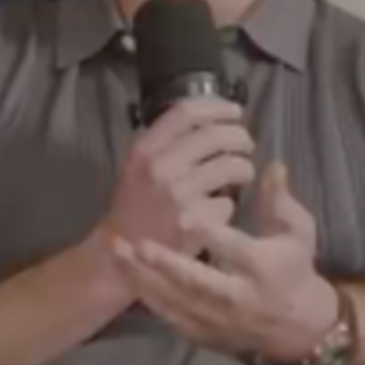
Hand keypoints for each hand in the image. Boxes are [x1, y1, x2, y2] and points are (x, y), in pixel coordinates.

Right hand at [95, 98, 256, 255]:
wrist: (118, 257)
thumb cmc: (133, 208)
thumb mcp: (137, 167)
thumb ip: (165, 143)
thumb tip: (209, 121)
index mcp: (145, 150)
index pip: (187, 113)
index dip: (217, 107)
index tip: (234, 111)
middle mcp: (162, 167)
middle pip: (217, 136)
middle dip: (240, 137)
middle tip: (245, 145)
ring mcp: (180, 196)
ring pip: (232, 168)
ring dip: (244, 169)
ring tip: (241, 175)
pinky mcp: (196, 223)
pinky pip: (228, 204)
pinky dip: (228, 206)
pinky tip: (218, 211)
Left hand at [112, 161, 339, 362]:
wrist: (296, 326)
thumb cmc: (295, 268)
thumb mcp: (299, 232)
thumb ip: (281, 201)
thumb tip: (274, 165)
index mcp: (263, 269)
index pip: (234, 249)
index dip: (209, 232)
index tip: (184, 214)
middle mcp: (238, 298)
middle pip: (197, 281)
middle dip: (165, 263)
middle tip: (138, 242)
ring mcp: (218, 320)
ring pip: (176, 301)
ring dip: (145, 278)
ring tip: (119, 252)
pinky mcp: (204, 334)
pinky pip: (170, 317)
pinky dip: (149, 298)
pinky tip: (128, 276)